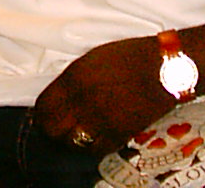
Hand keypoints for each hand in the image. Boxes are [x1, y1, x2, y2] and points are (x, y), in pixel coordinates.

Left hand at [32, 35, 174, 154]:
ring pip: (72, 142)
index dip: (41, 114)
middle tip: (54, 128)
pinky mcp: (119, 133)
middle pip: (53, 128)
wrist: (164, 67)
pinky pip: (96, 149)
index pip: (44, 106)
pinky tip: (94, 139)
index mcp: (75, 76)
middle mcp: (84, 100)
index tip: (43, 115)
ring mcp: (101, 119)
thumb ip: (74, 78)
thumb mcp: (94, 58)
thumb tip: (60, 95)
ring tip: (75, 134)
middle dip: (50, 130)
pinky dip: (92, 146)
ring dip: (70, 139)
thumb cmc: (130, 56)